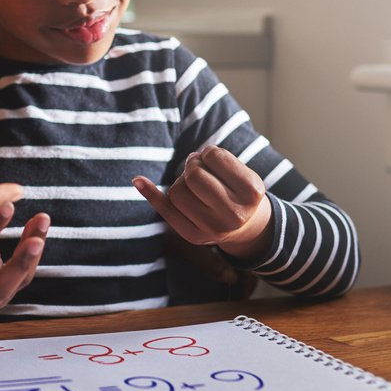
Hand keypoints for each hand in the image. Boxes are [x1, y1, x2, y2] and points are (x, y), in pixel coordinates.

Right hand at [0, 209, 49, 318]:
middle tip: (37, 240)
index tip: (7, 205)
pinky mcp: (1, 299)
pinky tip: (37, 231)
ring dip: (34, 251)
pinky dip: (32, 254)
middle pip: (1, 284)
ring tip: (42, 220)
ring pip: (19, 280)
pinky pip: (22, 277)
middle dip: (21, 261)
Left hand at [132, 146, 271, 258]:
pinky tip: (138, 180)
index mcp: (251, 191)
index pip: (213, 156)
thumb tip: (181, 162)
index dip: (208, 153)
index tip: (212, 159)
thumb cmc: (238, 190)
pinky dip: (151, 193)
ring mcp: (214, 229)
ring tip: (196, 186)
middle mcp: (235, 214)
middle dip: (192, 165)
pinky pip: (166, 210)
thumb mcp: (241, 172)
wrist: (246, 226)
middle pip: (194, 174)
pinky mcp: (194, 237)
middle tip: (199, 169)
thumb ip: (216, 160)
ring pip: (177, 190)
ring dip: (181, 181)